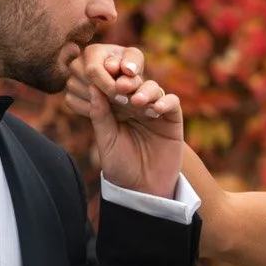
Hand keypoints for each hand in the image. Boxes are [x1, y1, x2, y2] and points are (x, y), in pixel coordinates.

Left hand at [64, 42, 183, 198]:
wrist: (142, 190)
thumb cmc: (120, 166)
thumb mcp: (106, 141)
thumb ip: (100, 115)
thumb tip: (93, 88)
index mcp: (116, 108)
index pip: (113, 85)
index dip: (108, 79)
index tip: (101, 76)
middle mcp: (136, 105)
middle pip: (134, 83)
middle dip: (127, 81)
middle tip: (120, 85)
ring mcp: (155, 110)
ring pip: (153, 88)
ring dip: (145, 91)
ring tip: (136, 102)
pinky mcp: (172, 119)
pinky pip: (172, 103)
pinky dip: (166, 102)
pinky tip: (156, 109)